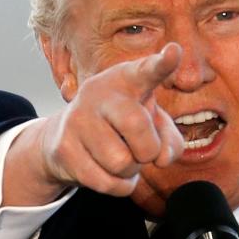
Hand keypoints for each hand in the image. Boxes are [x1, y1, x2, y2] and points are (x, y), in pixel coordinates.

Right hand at [2, 43, 185, 204]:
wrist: (64, 137)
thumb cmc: (119, 126)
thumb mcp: (151, 125)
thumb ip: (170, 139)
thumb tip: (162, 158)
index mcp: (126, 80)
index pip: (146, 71)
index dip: (162, 64)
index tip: (174, 52)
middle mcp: (99, 93)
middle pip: (137, 126)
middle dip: (148, 150)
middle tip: (142, 150)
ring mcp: (77, 119)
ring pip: (122, 162)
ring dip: (130, 171)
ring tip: (120, 157)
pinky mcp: (64, 148)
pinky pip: (106, 182)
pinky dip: (119, 185)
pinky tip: (110, 172)